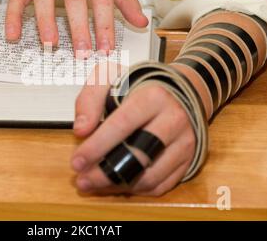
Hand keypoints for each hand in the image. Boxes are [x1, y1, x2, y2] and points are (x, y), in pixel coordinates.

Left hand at [71, 68, 194, 195]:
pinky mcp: (189, 159)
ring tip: (94, 184)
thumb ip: (90, 99)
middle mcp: (174, 119)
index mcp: (153, 97)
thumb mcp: (110, 77)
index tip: (77, 162)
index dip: (97, 147)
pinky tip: (116, 185)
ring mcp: (184, 141)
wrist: (180, 88)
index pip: (122, 125)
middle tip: (82, 180)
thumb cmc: (139, 84)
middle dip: (105, 173)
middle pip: (138, 156)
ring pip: (150, 176)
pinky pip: (162, 184)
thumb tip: (81, 130)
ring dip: (118, 185)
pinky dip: (136, 190)